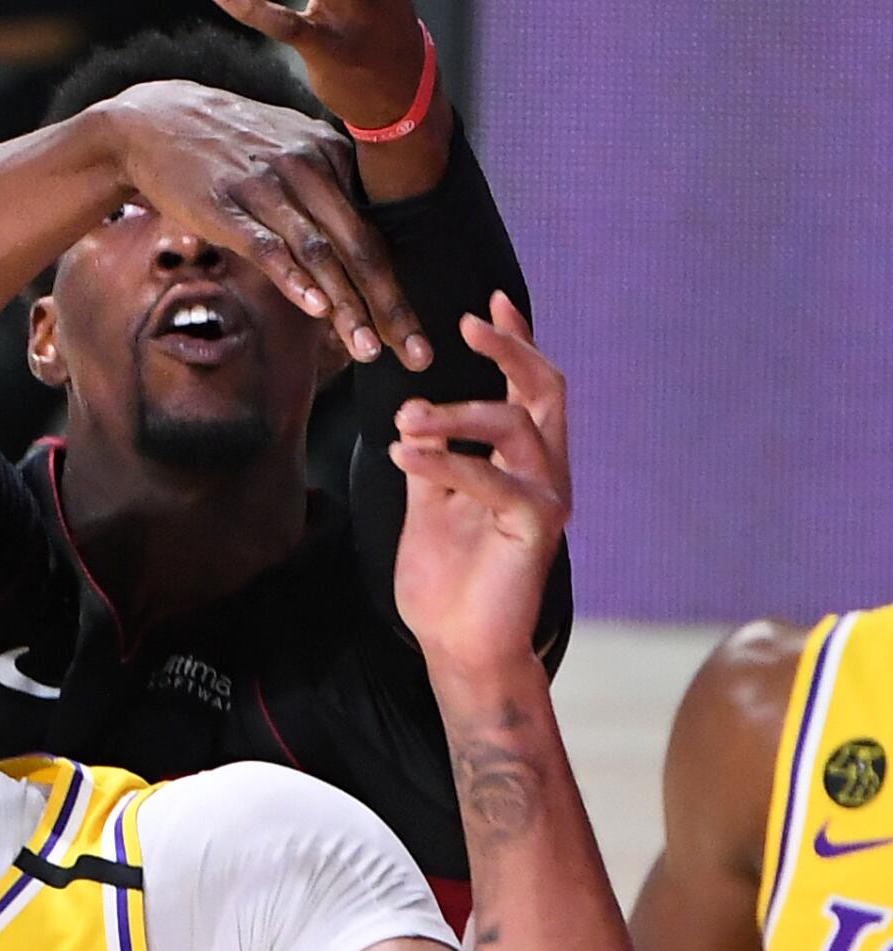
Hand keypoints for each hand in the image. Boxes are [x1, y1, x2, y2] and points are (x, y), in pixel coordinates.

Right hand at [104, 80, 428, 366]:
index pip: (373, 235)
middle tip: (415, 356)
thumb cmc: (226, 146)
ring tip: (368, 350)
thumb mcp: (287, 150)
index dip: (397, 292)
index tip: (416, 341)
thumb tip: (351, 245)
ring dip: (347, 305)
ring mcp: (266, 186)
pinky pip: (267, 245)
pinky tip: (315, 309)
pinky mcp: (226, 205)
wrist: (156, 120)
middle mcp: (306, 168)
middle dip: (389, 308)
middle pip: (359, 247)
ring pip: (319, 252)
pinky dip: (293, 277)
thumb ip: (323, 191)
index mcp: (330, 157)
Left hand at [387, 294, 567, 676]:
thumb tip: (414, 415)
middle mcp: (543, 472)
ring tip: (407, 419)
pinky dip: (446, 460)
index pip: (527, 388)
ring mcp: (546, 497)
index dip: (514, 342)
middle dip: (511, 348)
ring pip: (517, 424)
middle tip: (469, 326)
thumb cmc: (447, 581)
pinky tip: (403, 454)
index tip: (488, 305)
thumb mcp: (428, 505)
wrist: (455, 645)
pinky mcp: (536, 526)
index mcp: (520, 462)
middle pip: (545, 388)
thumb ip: (431, 457)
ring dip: (457, 412)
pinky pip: (494, 478)